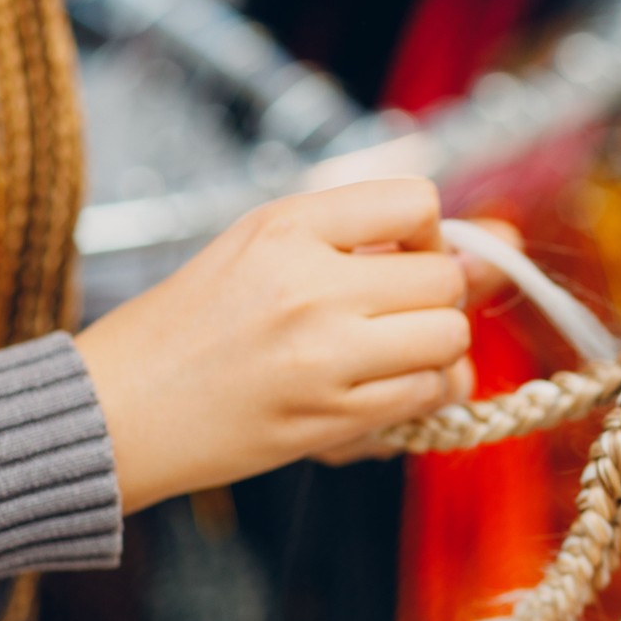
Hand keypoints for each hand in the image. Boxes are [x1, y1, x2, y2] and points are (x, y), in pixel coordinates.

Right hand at [76, 177, 481, 513]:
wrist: (119, 410)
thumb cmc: (193, 325)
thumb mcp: (263, 249)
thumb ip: (371, 240)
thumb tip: (501, 244)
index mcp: (286, 224)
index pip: (415, 201)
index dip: (427, 232)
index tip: (402, 254)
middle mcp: (310, 283)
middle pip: (446, 278)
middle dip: (439, 298)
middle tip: (395, 316)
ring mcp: (323, 355)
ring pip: (451, 340)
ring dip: (440, 352)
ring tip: (395, 357)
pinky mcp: (332, 418)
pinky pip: (427, 396)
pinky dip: (424, 395)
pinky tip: (384, 392)